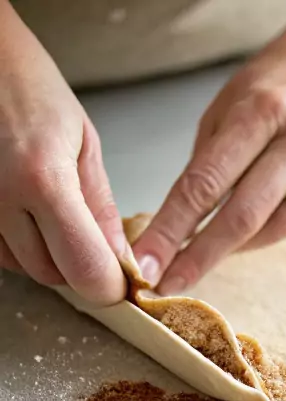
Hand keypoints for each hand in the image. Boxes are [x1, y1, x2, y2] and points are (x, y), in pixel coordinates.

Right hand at [0, 7, 125, 303]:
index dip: (110, 284)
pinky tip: (22, 208)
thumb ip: (100, 208)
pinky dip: (16, 242)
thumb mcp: (81, 141)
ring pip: (22, 267)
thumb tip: (122, 261)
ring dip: (45, 253)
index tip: (123, 277)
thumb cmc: (24, 84)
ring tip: (49, 208)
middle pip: (53, 275)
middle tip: (89, 233)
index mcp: (42, 179)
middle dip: (79, 264)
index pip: (86, 271)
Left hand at [133, 5, 285, 293]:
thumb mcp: (231, 102)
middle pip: (244, 217)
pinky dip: (273, 232)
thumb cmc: (279, 81)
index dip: (173, 228)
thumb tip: (181, 223)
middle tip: (171, 284)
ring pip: (277, 229)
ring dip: (238, 246)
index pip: (206, 182)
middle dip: (201, 256)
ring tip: (212, 249)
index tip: (148, 262)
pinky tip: (257, 228)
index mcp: (261, 109)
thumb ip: (211, 160)